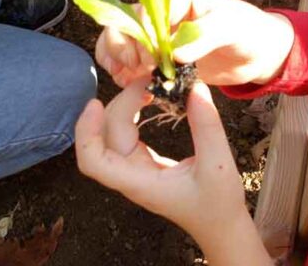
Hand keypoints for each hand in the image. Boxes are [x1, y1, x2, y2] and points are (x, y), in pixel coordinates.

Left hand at [75, 80, 247, 239]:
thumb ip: (207, 126)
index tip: (97, 103)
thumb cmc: (219, 205)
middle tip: (147, 80)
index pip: (92, 162)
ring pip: (112, 134)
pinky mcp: (142, 163)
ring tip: (147, 86)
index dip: (86, 132)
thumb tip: (195, 87)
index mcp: (139, 183)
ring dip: (123, 107)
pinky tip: (147, 98)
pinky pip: (125, 135)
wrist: (221, 227)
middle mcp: (130, 176)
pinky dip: (131, 113)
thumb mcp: (219, 164)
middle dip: (118, 104)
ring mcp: (134, 170)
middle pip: (104, 138)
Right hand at [95, 0, 294, 87]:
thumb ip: (204, 37)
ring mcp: (154, 35)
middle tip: (143, 69)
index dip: (142, 36)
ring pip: (117, 41)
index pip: (144, 11)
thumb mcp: (230, 28)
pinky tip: (130, 84)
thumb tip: (175, 55)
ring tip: (128, 78)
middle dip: (124, 48)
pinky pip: (126, 60)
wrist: (256, 54)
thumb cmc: (247, 31)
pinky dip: (121, 72)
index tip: (153, 59)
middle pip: (122, 23)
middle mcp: (159, 11)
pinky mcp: (155, 56)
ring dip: (116, 60)